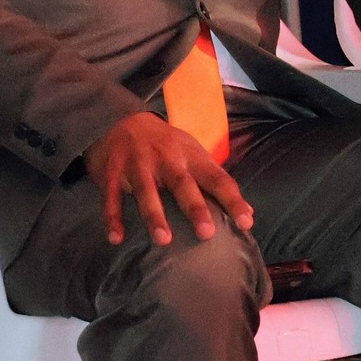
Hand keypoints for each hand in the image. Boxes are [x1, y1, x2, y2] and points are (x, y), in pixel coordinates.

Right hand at [84, 112, 254, 246]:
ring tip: (164, 240)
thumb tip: (248, 213)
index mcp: (191, 156)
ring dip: (155, 216)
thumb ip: (215, 181)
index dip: (233, 200)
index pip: (217, 179)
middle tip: (207, 233)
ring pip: (147, 191)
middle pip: (183, 184)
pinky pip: (112, 198)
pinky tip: (117, 238)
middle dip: (195, 208)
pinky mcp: (113, 172)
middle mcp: (167, 159)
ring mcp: (138, 165)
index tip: (246, 222)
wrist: (122, 119)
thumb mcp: (193, 154)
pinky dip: (114, 218)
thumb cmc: (166, 145)